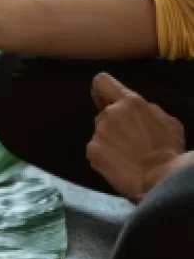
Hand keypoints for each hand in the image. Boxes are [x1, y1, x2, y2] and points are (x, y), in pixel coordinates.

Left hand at [86, 73, 185, 201]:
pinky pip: (95, 150)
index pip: (102, 83)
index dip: (100, 91)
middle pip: (104, 114)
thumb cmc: (167, 148)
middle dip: (113, 124)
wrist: (160, 176)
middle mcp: (110, 113)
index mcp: (130, 102)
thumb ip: (146, 110)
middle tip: (129, 139)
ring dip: (109, 140)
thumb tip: (135, 111)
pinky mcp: (91, 151)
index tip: (102, 99)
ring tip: (126, 154)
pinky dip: (103, 155)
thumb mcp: (166, 120)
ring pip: (100, 133)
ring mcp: (98, 133)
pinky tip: (118, 164)